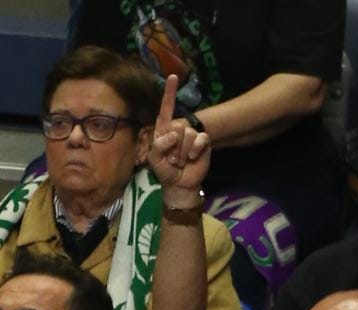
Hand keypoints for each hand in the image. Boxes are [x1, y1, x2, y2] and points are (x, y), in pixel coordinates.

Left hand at [146, 74, 210, 203]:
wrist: (180, 184)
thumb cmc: (165, 170)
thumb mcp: (154, 159)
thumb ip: (158, 145)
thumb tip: (173, 135)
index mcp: (164, 128)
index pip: (166, 108)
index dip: (170, 92)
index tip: (173, 77)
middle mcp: (178, 128)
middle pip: (178, 126)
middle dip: (174, 147)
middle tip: (174, 159)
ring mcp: (192, 135)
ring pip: (189, 134)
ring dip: (183, 152)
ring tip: (182, 161)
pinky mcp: (203, 142)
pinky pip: (200, 139)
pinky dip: (195, 150)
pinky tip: (193, 158)